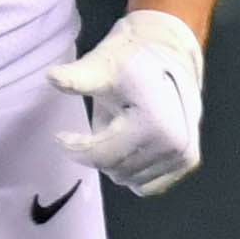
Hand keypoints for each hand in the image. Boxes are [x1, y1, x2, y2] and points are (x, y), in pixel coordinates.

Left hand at [51, 7, 203, 195]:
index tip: (60, 135)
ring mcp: (185, 155)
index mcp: (157, 122)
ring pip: (128, 179)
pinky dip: (132, 169)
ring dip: (115, 159)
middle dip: (97, 151)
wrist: (168, 53)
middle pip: (114, 169)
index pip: (102, 157)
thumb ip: (78, 78)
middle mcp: (176, 143)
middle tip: (100, 124)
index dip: (74, 147)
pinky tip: (132, 143)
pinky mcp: (188, 161)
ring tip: (121, 127)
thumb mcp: (101, 65)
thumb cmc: (129, 59)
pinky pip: (147, 186)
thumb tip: (51, 77)